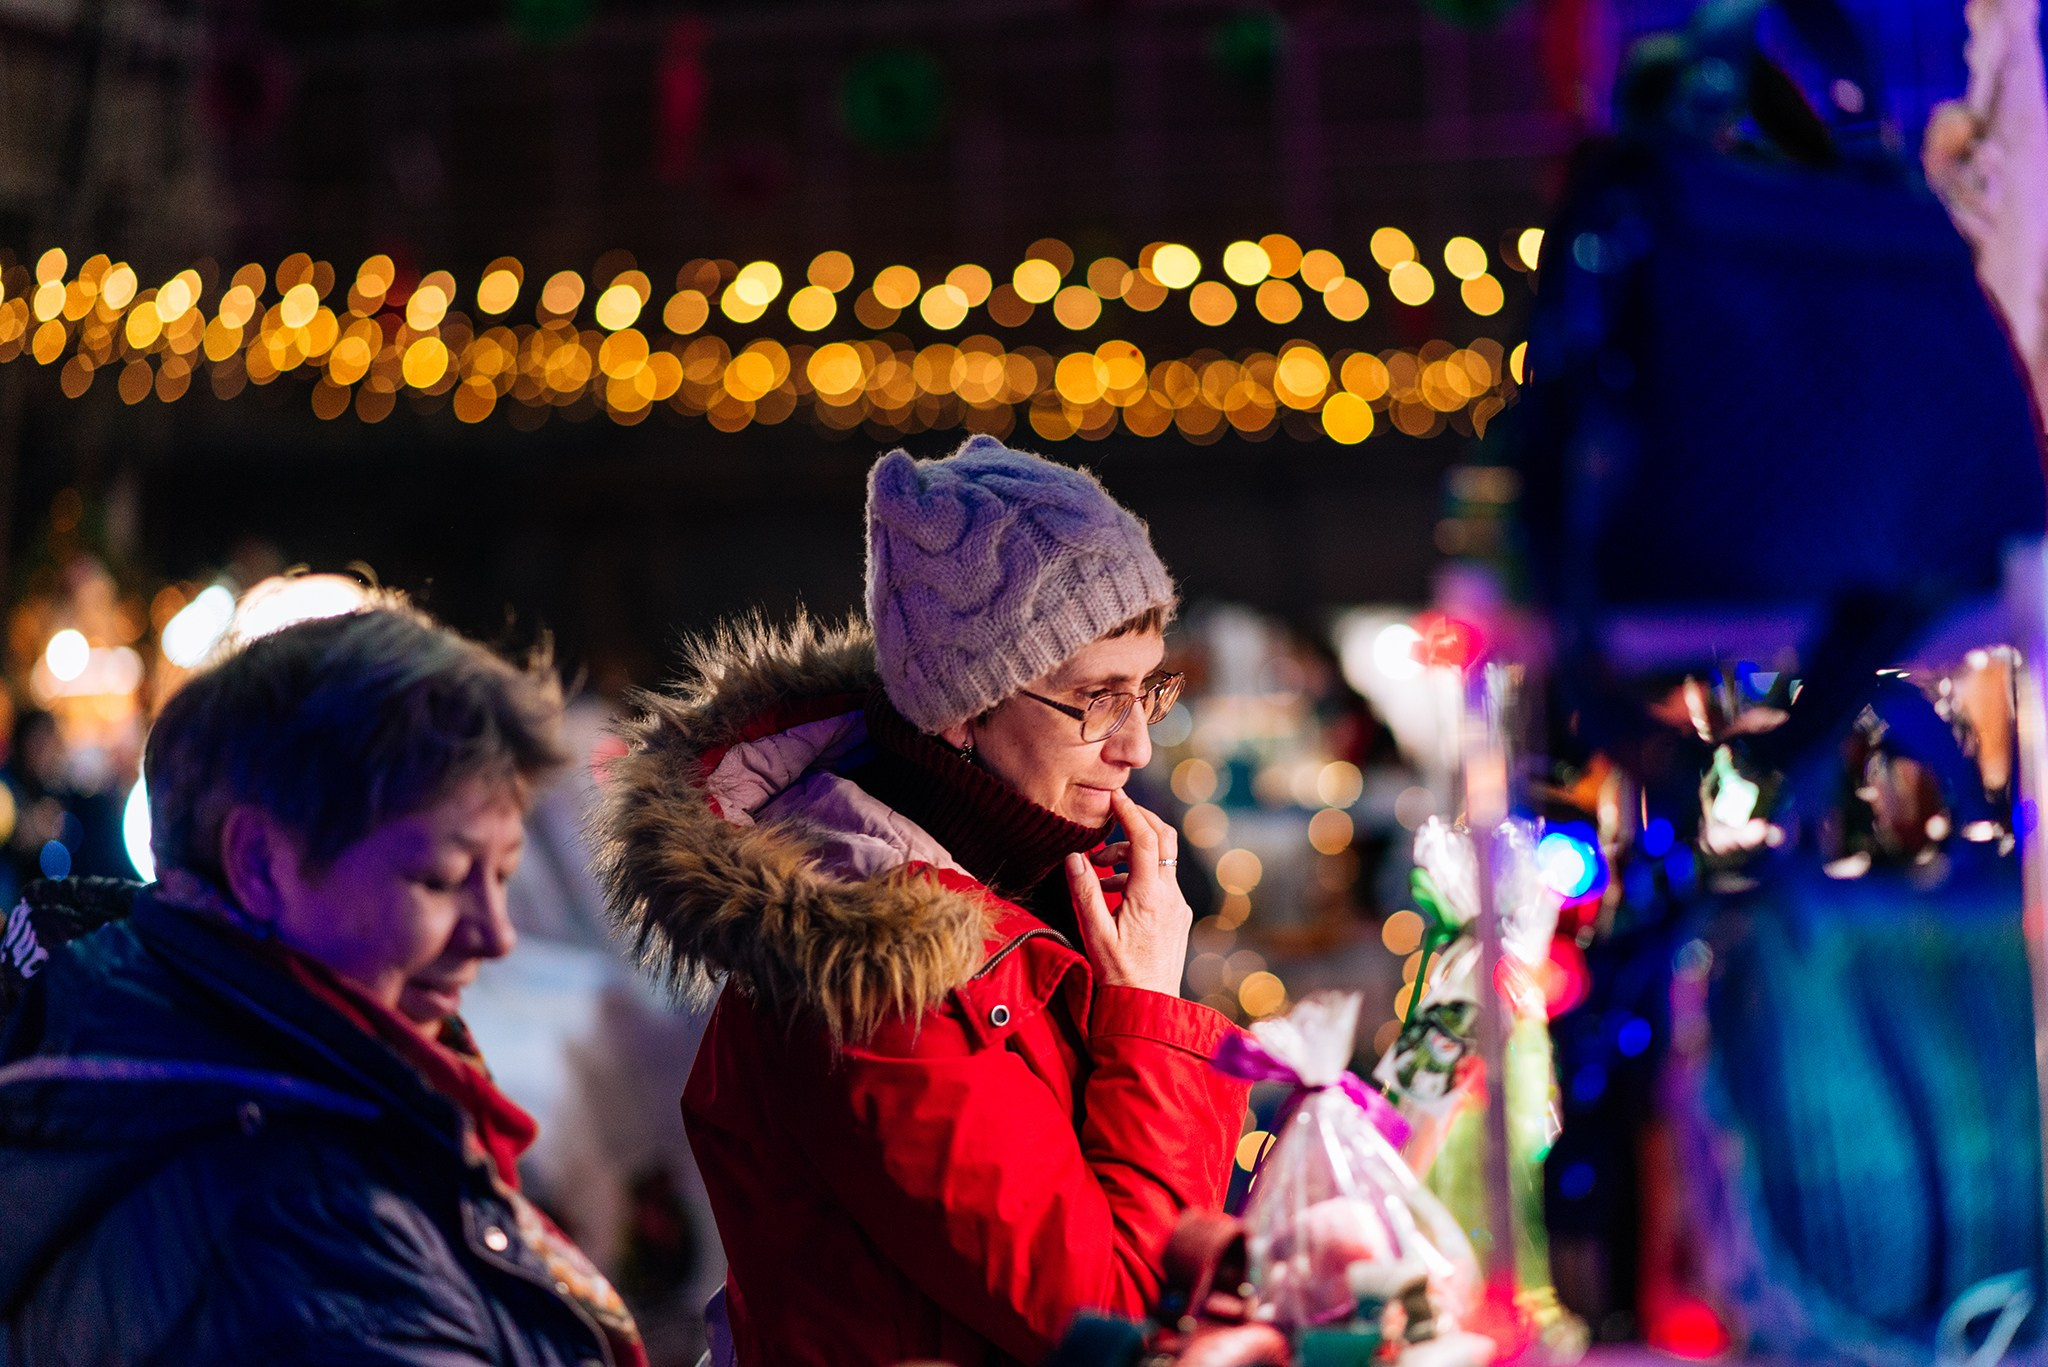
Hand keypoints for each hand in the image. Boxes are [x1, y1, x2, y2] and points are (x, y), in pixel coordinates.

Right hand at [1067, 789, 1190, 995]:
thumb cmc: (1118, 975)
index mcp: (1149, 897)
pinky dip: (1138, 872)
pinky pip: (1161, 880)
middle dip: (1139, 819)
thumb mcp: (1094, 934)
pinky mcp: (1177, 916)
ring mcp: (1178, 906)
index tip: (1114, 796)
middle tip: (1113, 815)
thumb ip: (1084, 892)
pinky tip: (1113, 890)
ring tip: (1098, 868)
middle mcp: (1170, 897)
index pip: (1145, 839)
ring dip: (1131, 852)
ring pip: (1161, 860)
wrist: (1147, 1008)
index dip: (1129, 812)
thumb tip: (1074, 856)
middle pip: (1164, 838)